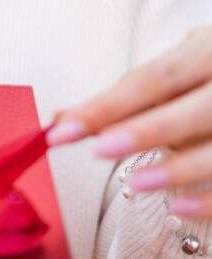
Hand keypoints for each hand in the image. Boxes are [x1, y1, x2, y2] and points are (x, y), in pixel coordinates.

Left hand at [45, 25, 211, 217]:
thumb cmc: (203, 82)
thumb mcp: (173, 77)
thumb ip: (123, 101)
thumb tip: (61, 121)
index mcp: (208, 50)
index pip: (155, 77)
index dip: (110, 103)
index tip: (63, 128)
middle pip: (193, 107)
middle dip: (145, 129)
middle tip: (100, 150)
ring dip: (177, 168)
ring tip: (136, 182)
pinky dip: (210, 198)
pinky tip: (179, 208)